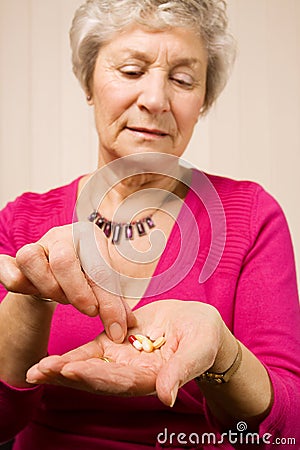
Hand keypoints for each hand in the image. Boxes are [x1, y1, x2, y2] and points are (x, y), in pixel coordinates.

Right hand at [0, 223, 135, 341]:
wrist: (64, 271)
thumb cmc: (88, 276)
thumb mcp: (105, 287)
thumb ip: (114, 307)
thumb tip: (120, 334)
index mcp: (88, 236)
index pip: (96, 266)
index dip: (99, 294)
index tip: (98, 314)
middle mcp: (60, 236)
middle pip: (62, 259)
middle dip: (74, 292)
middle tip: (87, 308)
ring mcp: (36, 246)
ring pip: (30, 258)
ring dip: (47, 286)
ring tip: (62, 297)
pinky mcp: (15, 259)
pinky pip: (6, 267)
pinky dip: (14, 280)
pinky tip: (34, 291)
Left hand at [26, 300, 235, 405]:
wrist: (199, 324)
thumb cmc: (205, 337)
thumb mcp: (198, 349)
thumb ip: (181, 371)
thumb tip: (166, 397)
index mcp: (151, 377)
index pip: (120, 381)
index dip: (96, 376)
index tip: (71, 370)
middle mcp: (132, 372)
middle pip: (97, 378)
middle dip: (69, 375)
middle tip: (41, 371)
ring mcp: (123, 358)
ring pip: (90, 366)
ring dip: (63, 368)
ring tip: (37, 369)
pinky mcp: (118, 342)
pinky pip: (94, 349)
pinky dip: (74, 355)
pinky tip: (51, 360)